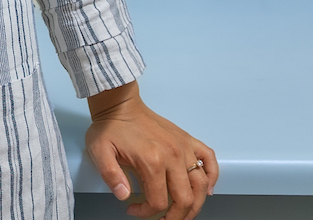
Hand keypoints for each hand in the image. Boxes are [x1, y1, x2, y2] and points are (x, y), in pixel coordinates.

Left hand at [85, 81, 217, 219]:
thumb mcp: (99, 151)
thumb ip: (110, 176)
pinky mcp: (187, 139)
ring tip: (183, 213)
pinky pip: (209, 159)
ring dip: (195, 205)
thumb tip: (124, 196)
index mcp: (152, 161)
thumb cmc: (110, 127)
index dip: (147, 213)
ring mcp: (183, 147)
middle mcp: (173, 156)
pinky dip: (213, 176)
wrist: (119, 104)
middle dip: (175, 217)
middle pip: (185, 199)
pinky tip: (207, 189)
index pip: (158, 202)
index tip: (134, 209)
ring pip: (201, 185)